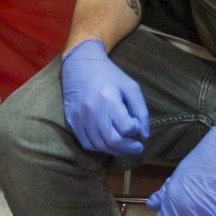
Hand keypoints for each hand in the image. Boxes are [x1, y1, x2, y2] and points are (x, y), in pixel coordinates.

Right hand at [61, 39, 148, 154]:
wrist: (80, 64)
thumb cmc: (109, 75)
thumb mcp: (131, 87)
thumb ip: (141, 111)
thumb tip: (143, 135)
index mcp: (109, 98)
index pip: (126, 127)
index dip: (136, 130)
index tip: (137, 127)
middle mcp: (92, 109)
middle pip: (112, 140)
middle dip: (128, 148)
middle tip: (137, 147)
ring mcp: (80, 116)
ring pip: (99, 145)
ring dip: (114, 150)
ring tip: (123, 147)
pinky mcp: (71, 120)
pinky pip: (85, 143)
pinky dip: (99, 148)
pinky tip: (107, 143)